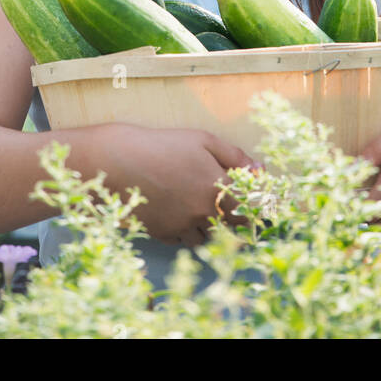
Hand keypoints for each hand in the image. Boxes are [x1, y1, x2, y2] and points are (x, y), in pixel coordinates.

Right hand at [101, 124, 257, 246]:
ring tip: (201, 207)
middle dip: (232, 219)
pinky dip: (186, 231)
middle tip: (227, 204)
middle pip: (229, 228)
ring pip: (206, 238)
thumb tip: (260, 169)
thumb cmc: (165, 146)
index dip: (253, 207)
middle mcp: (202, 214)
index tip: (252, 202)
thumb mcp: (204, 141)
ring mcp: (182, 227)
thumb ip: (235, 156)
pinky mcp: (163, 234)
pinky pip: (182, 240)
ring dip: (209, 227)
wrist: (121, 162)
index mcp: (216, 190)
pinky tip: (179, 212)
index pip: (247, 210)